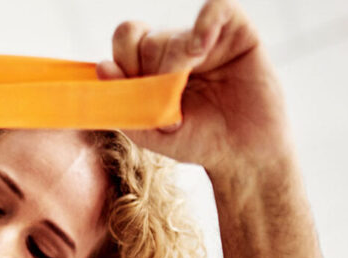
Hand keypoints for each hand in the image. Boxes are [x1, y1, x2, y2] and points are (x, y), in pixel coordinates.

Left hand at [99, 0, 291, 174]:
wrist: (244, 153)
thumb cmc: (198, 141)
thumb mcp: (151, 132)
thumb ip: (124, 104)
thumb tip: (103, 66)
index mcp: (151, 66)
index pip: (126, 40)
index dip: (125, 59)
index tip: (137, 87)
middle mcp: (176, 48)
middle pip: (146, 40)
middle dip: (152, 72)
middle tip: (171, 99)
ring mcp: (207, 39)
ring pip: (174, 34)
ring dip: (175, 62)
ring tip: (188, 83)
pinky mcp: (239, 34)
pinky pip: (218, 8)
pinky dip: (206, 21)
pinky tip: (202, 47)